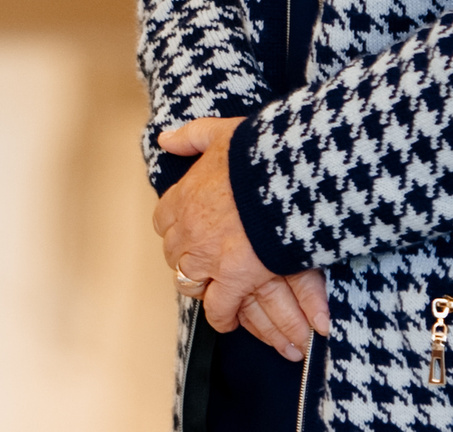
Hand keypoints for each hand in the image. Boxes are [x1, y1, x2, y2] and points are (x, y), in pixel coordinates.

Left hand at [154, 117, 330, 362]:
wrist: (289, 176)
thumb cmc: (259, 154)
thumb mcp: (219, 133)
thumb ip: (190, 136)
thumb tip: (164, 139)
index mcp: (183, 197)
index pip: (163, 222)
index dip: (176, 229)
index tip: (188, 232)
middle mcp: (189, 230)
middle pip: (174, 256)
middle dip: (186, 260)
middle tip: (204, 263)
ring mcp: (209, 258)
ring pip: (190, 283)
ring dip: (201, 288)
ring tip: (213, 292)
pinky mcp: (236, 279)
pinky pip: (219, 308)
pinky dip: (222, 317)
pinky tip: (228, 319)